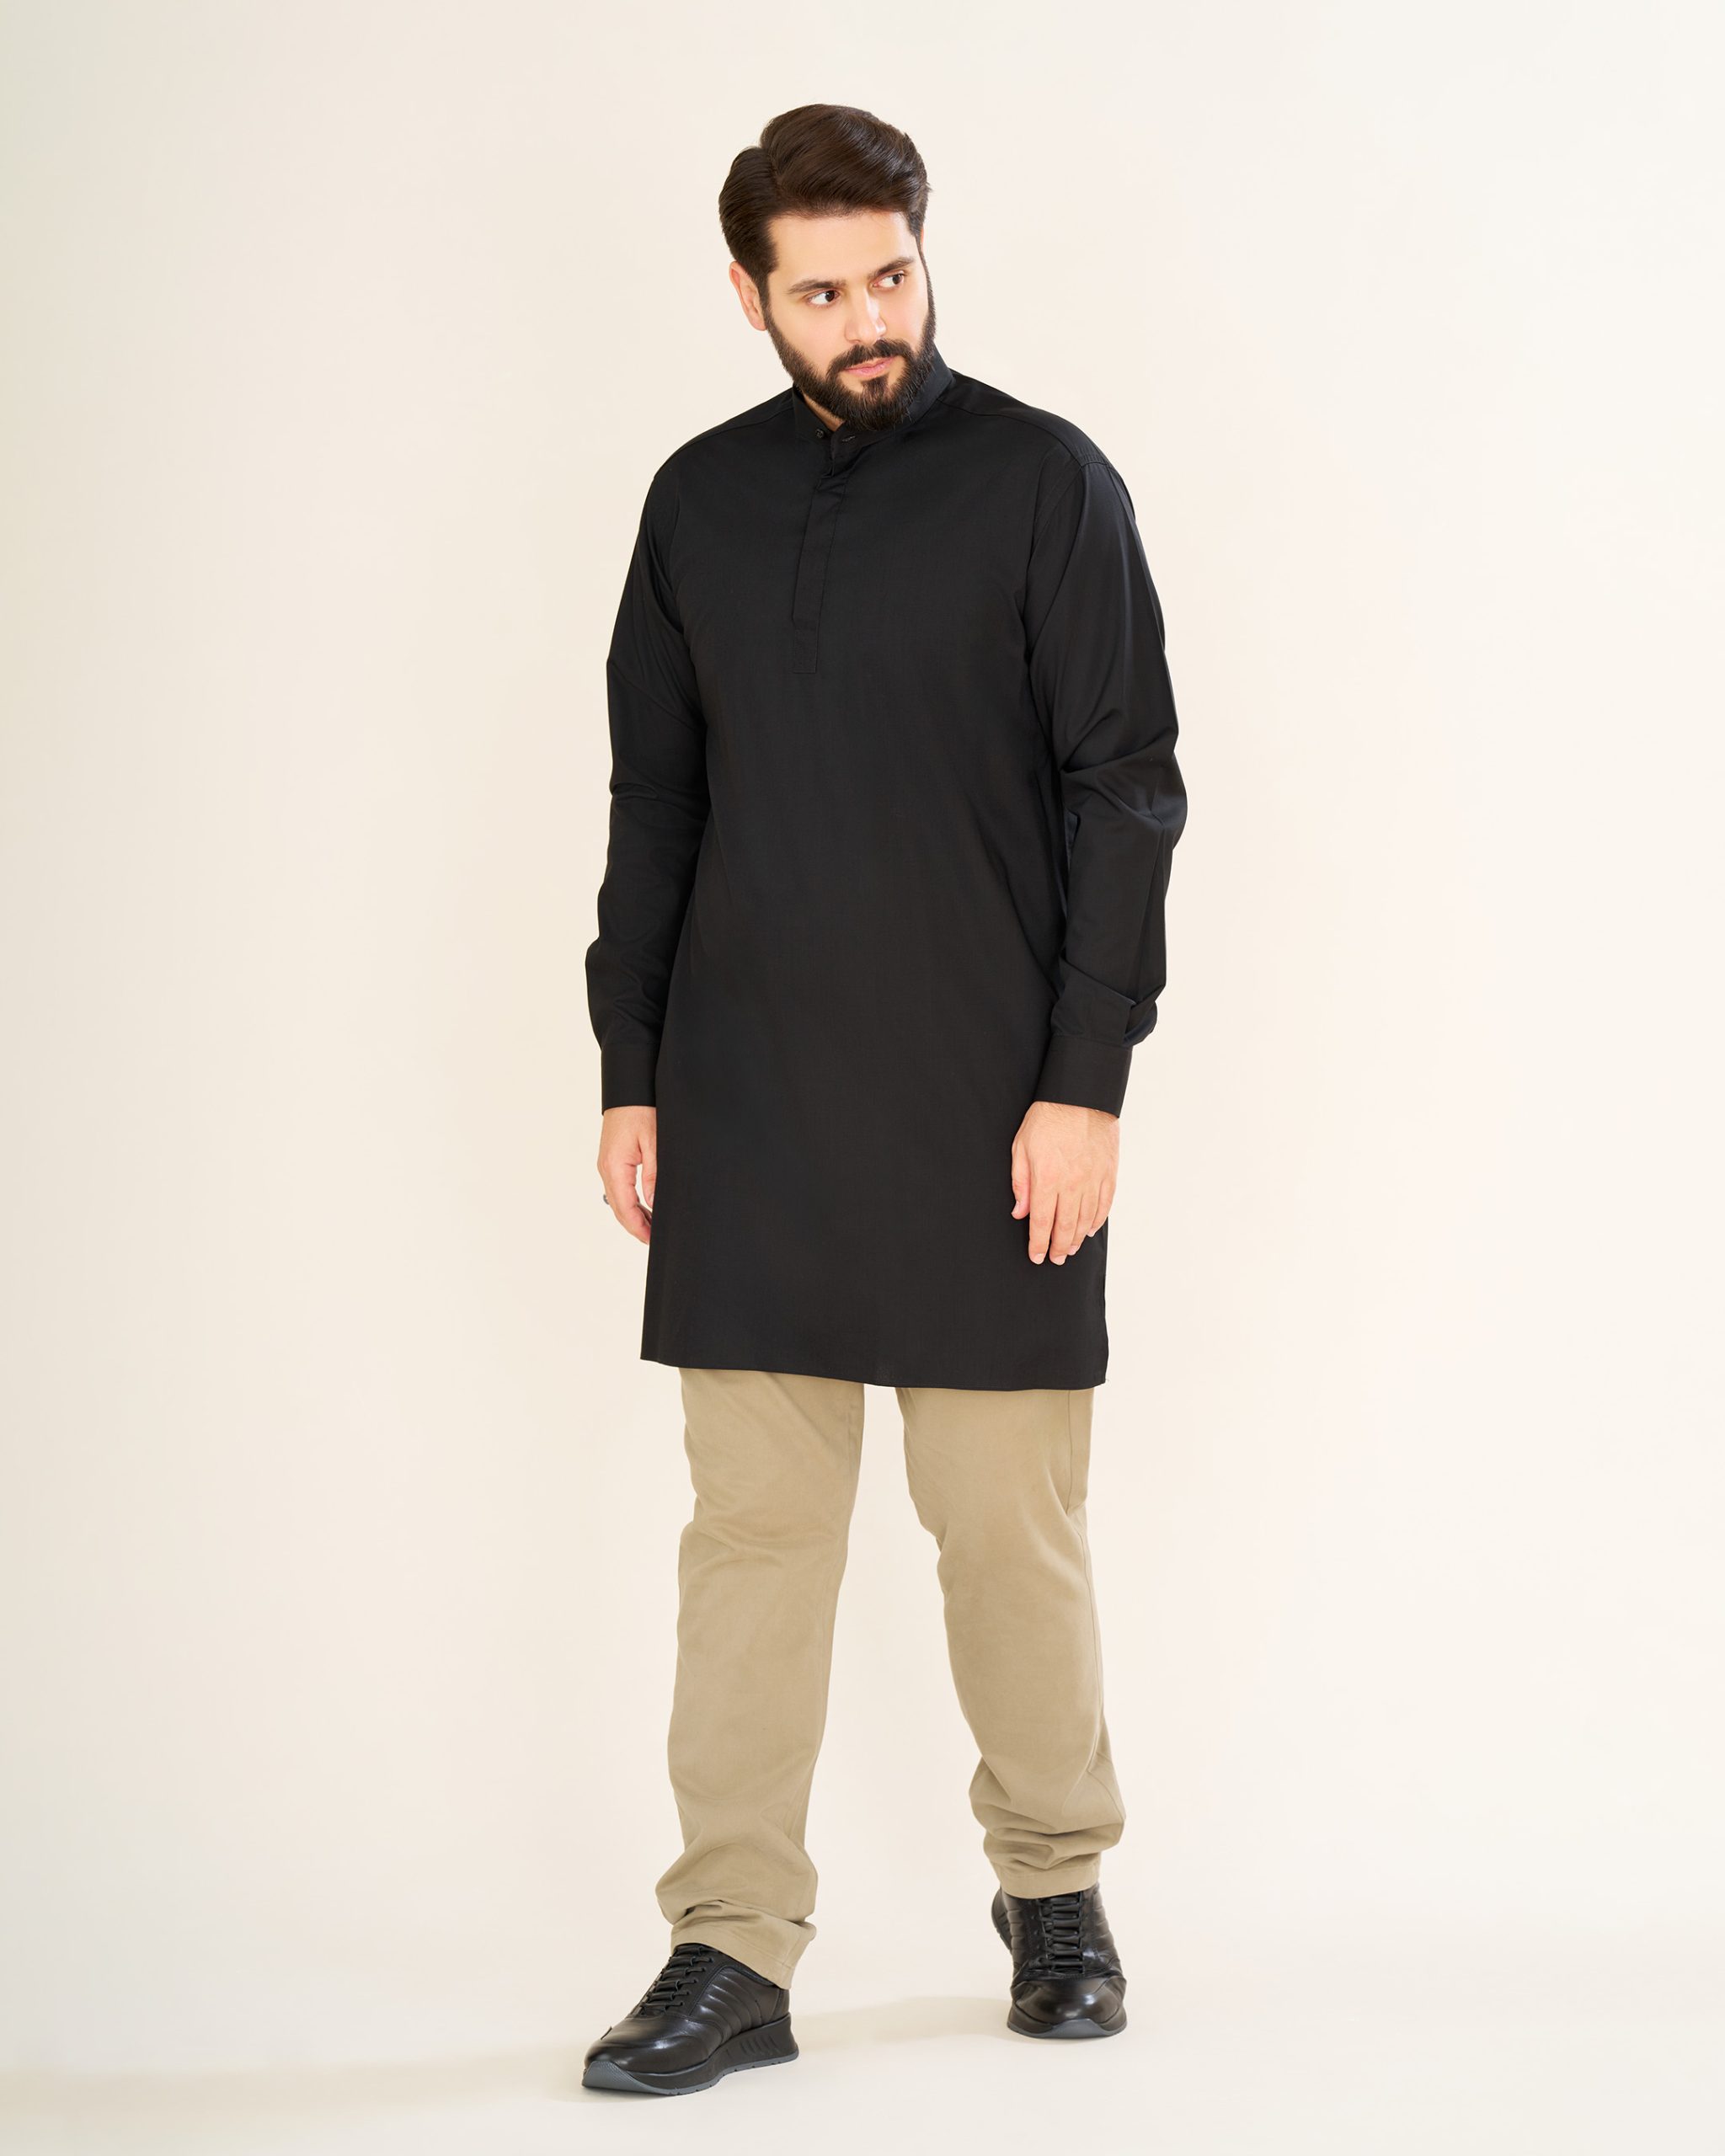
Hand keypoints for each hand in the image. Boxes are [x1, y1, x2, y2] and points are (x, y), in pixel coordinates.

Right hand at [598, 1105, 656, 1243]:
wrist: (629, 1089)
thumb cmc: (641, 1110)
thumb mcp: (654, 1142)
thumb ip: (653, 1175)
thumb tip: (654, 1204)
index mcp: (614, 1167)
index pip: (625, 1208)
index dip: (639, 1228)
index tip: (652, 1241)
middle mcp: (606, 1168)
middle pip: (619, 1208)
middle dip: (636, 1226)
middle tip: (655, 1240)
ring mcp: (607, 1164)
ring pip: (618, 1199)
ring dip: (633, 1215)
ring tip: (653, 1227)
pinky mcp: (612, 1159)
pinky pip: (619, 1188)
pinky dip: (631, 1201)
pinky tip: (645, 1207)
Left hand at [1010, 1099, 1117, 1263]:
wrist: (1080, 1095)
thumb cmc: (1047, 1118)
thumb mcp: (1021, 1147)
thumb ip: (1020, 1182)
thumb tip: (1020, 1212)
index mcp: (1047, 1178)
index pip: (1041, 1222)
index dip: (1038, 1243)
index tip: (1036, 1256)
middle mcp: (1072, 1184)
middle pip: (1065, 1226)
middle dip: (1058, 1247)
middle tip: (1054, 1259)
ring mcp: (1093, 1179)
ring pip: (1086, 1219)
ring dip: (1076, 1239)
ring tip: (1069, 1250)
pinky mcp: (1109, 1172)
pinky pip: (1104, 1204)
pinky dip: (1097, 1221)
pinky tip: (1089, 1230)